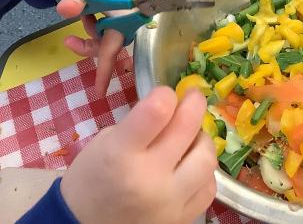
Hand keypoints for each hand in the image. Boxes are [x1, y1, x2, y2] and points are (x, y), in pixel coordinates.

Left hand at [56, 0, 145, 96]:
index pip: (113, 48)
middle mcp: (135, 15)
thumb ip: (73, 1)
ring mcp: (135, 12)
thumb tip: (65, 9)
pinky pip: (116, 27)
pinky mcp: (132, 10)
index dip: (105, 71)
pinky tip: (90, 15)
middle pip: (114, 43)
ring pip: (114, 35)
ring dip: (95, 33)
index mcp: (126, 14)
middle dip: (93, 45)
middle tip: (70, 40)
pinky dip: (101, 26)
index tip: (99, 93)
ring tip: (82, 18)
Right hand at [61, 87, 216, 223]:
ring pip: (206, 158)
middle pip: (188, 127)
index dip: (166, 94)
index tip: (165, 94)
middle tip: (192, 98)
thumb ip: (141, 122)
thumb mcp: (106, 140)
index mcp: (121, 153)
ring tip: (191, 138)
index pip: (158, 110)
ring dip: (201, 140)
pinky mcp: (180, 220)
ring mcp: (168, 203)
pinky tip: (190, 167)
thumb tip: (174, 105)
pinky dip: (203, 172)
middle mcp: (148, 178)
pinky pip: (208, 189)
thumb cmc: (92, 178)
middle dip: (194, 103)